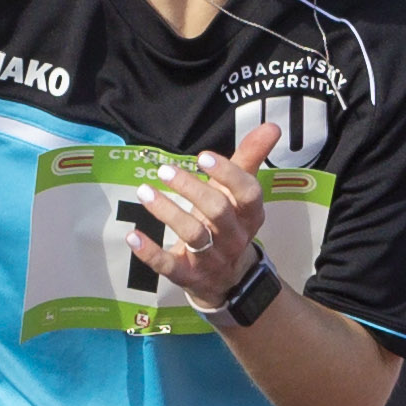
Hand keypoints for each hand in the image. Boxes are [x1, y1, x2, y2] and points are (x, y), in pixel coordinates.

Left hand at [122, 122, 280, 313]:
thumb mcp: (239, 194)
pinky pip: (169, 266)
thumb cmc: (229, 223)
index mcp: (250, 215)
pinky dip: (150, 252)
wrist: (227, 279)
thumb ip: (251, 158)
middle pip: (218, 212)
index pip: (248, 194)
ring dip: (167, 212)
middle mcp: (235, 238)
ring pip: (194, 236)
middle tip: (164, 170)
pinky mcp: (188, 276)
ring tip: (143, 191)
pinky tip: (133, 235)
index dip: (228, 175)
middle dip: (191, 189)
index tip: (203, 157)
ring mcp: (212, 260)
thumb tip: (272, 126)